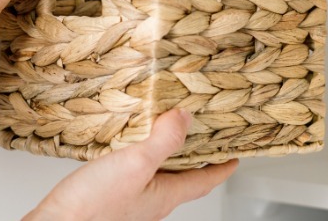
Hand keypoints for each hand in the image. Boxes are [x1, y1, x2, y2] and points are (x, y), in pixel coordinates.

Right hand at [25, 109, 238, 220]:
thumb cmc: (92, 208)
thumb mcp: (135, 165)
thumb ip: (163, 141)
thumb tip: (186, 118)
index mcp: (165, 195)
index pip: (205, 180)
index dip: (223, 166)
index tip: (235, 154)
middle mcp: (151, 202)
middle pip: (184, 178)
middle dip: (195, 157)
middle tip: (201, 134)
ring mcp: (131, 202)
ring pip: (158, 175)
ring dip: (166, 155)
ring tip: (163, 130)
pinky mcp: (109, 199)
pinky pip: (134, 175)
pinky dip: (139, 157)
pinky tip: (126, 146)